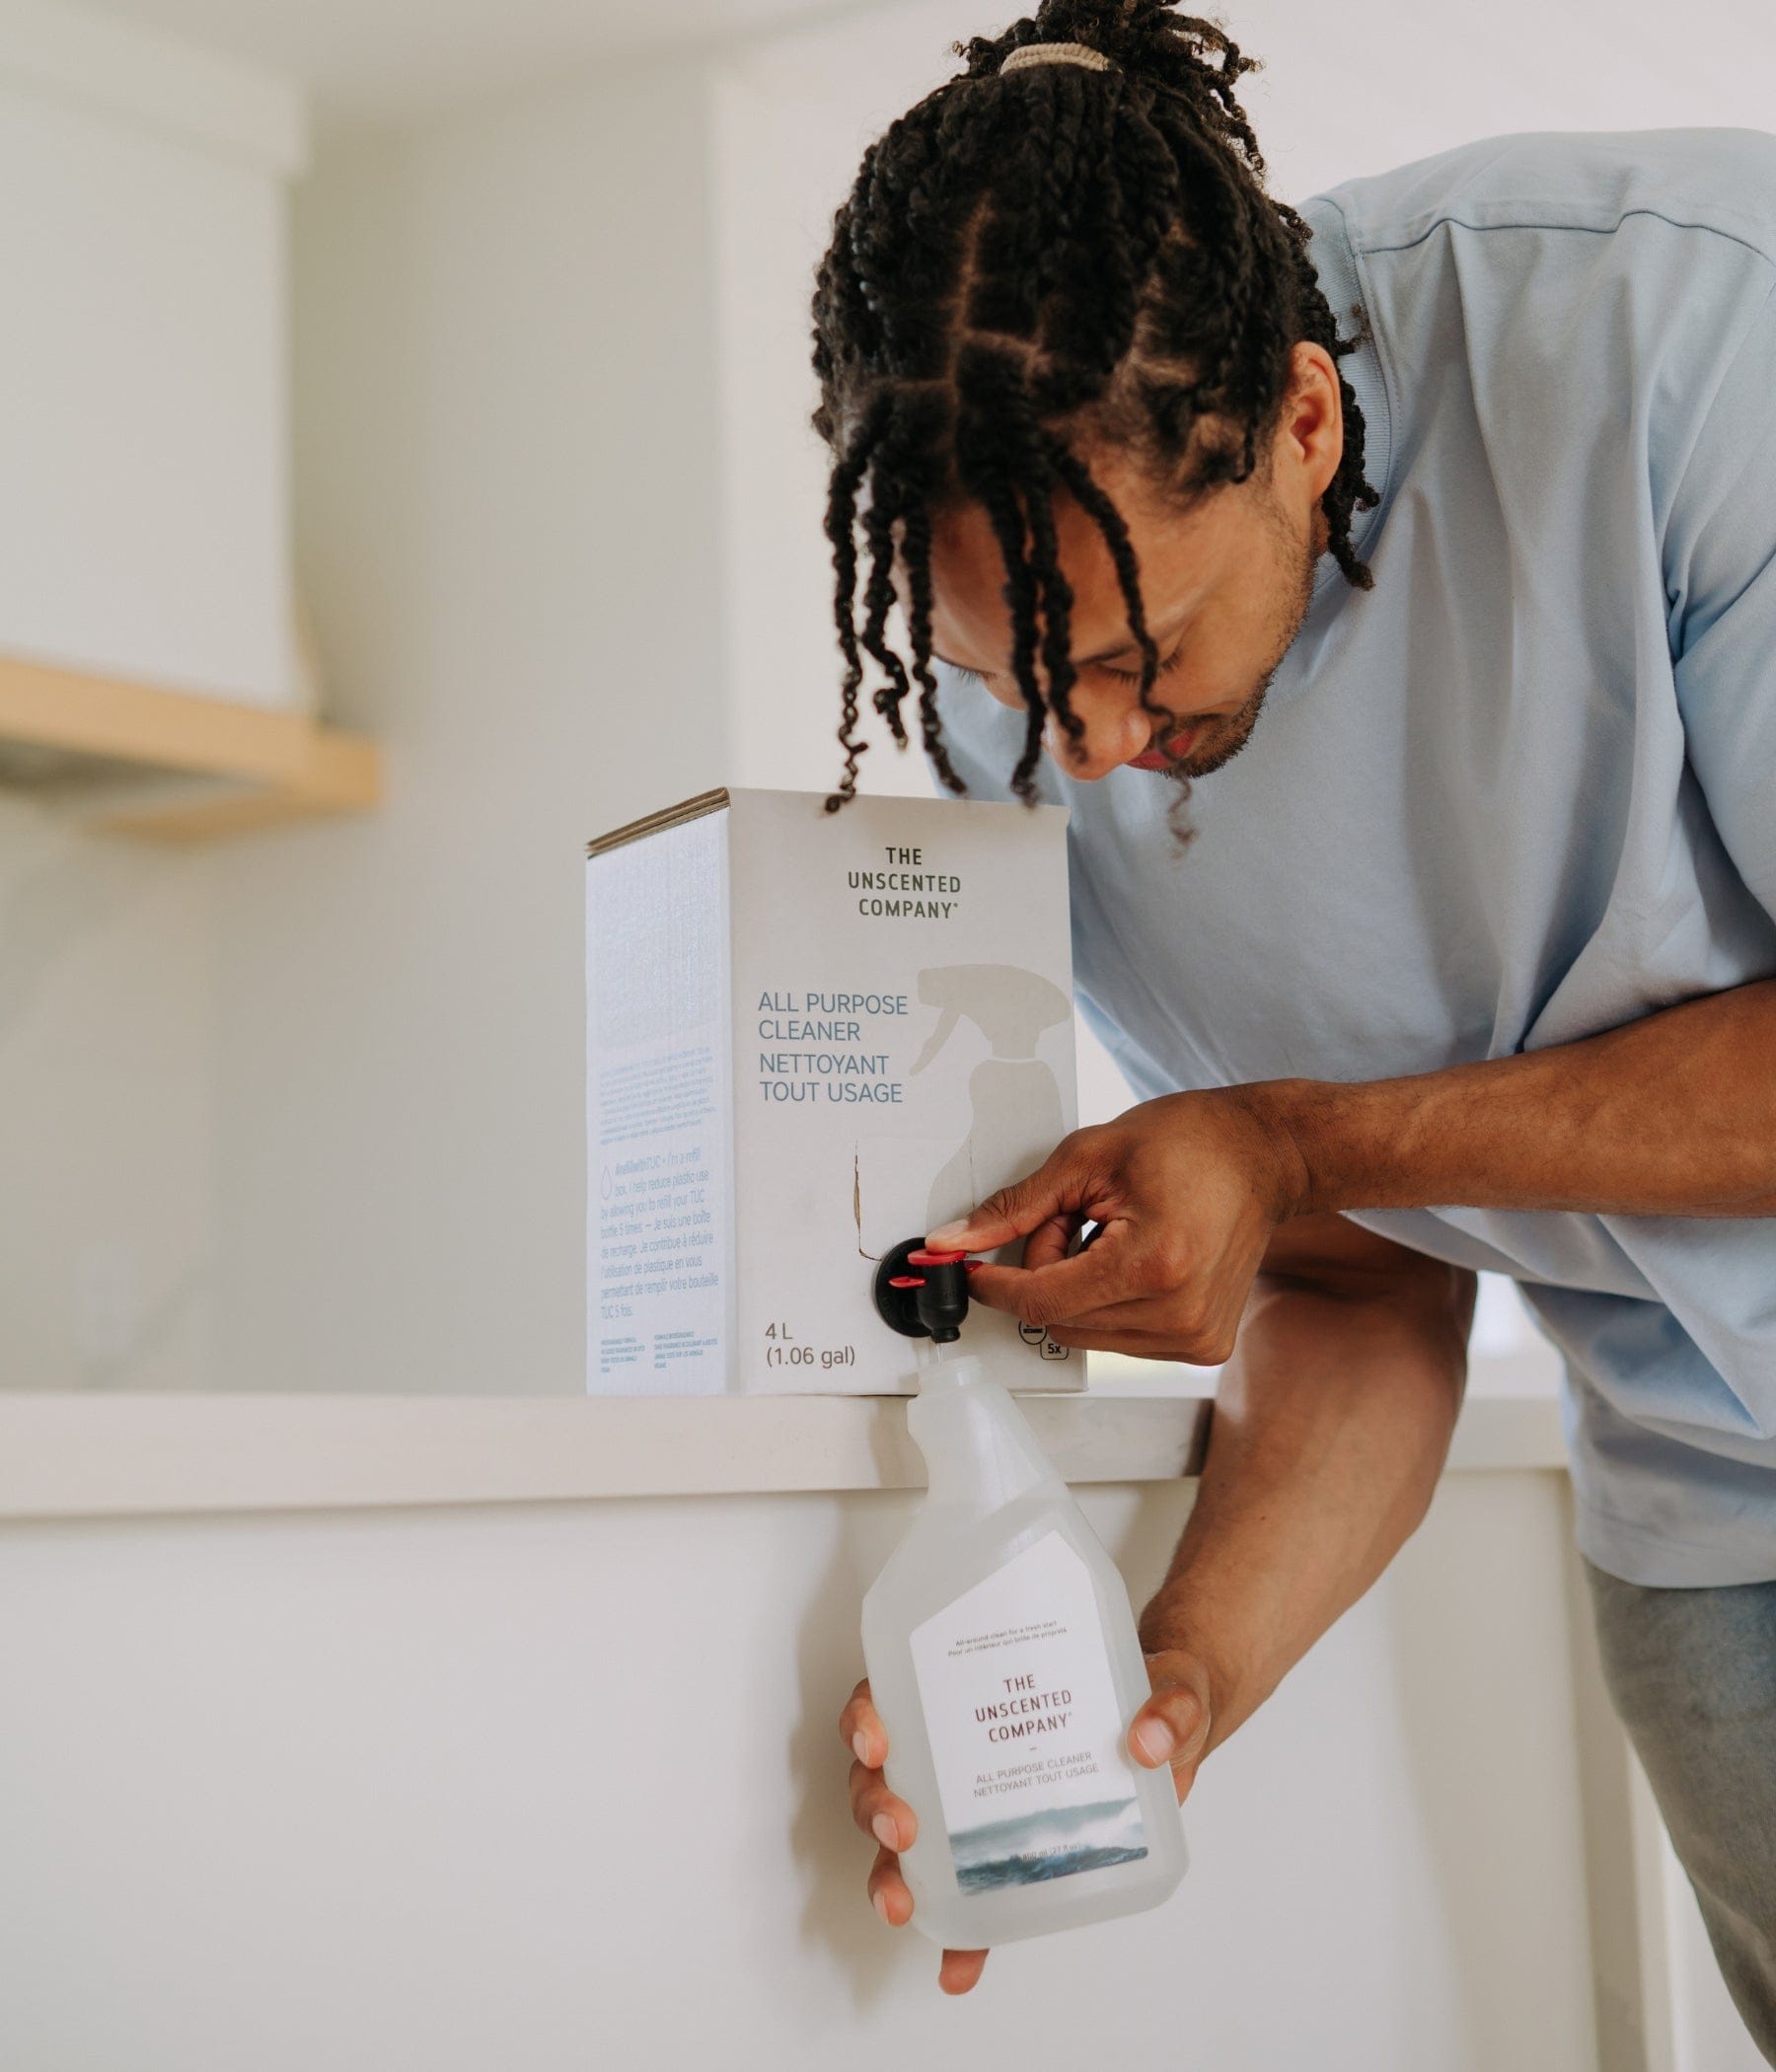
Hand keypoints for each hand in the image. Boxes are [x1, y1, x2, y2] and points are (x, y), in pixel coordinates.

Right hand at [838, 1654, 1213, 1994]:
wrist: (1176, 1728)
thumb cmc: (1154, 1689)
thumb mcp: (1173, 1684)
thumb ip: (1170, 1706)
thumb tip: (1146, 1742)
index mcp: (974, 1684)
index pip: (894, 1690)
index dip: (867, 1716)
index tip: (878, 1739)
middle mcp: (959, 1743)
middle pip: (884, 1771)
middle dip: (876, 1804)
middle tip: (903, 1827)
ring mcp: (975, 1803)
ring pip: (903, 1838)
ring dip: (890, 1873)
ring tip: (903, 1904)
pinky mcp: (1007, 1853)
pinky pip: (967, 1899)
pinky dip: (956, 1937)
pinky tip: (958, 1968)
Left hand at [924, 1088, 1306, 1363]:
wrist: (1267, 1154)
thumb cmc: (1192, 1142)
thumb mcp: (1088, 1156)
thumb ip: (1017, 1207)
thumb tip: (957, 1240)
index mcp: (1151, 1266)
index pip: (1041, 1301)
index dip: (996, 1284)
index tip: (969, 1266)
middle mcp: (1178, 1315)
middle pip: (1058, 1320)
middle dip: (1045, 1272)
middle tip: (1072, 1219)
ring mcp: (1195, 1337)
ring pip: (1085, 1334)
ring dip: (1076, 1288)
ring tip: (1110, 1234)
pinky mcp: (1204, 1346)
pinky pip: (1120, 1340)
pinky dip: (1107, 1302)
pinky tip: (1134, 1259)